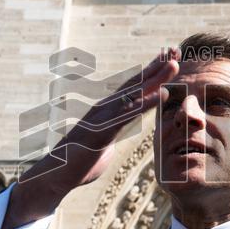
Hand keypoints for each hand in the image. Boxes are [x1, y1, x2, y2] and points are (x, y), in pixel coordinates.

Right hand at [3, 48, 180, 228]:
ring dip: (155, 78)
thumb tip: (110, 139)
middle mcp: (104, 109)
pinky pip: (128, 115)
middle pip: (135, 84)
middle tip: (174, 50)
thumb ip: (109, 138)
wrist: (55, 177)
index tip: (168, 59)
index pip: (132, 89)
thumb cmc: (78, 164)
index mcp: (106, 112)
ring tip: (174, 64)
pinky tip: (162, 94)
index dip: (150, 74)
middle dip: (155, 67)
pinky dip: (146, 103)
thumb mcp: (101, 147)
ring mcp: (102, 118)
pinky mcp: (101, 131)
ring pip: (133, 94)